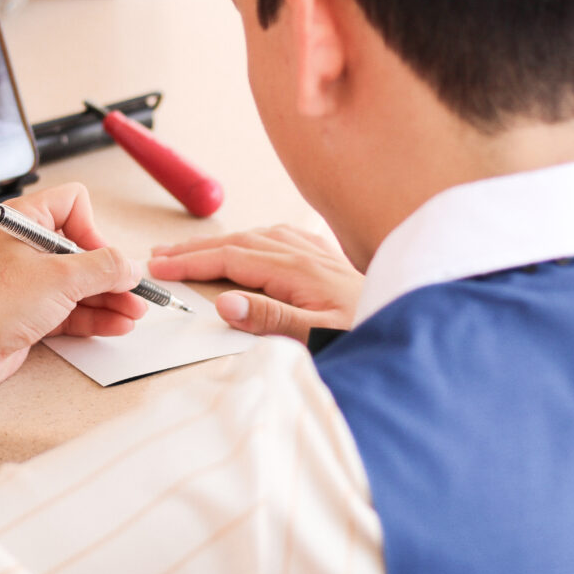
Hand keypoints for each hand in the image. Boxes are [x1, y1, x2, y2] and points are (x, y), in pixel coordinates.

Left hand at [0, 183, 146, 392]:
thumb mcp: (59, 278)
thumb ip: (103, 268)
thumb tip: (130, 266)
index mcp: (23, 221)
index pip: (72, 203)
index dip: (93, 228)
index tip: (102, 257)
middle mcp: (24, 246)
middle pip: (82, 249)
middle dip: (111, 272)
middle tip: (136, 290)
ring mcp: (26, 281)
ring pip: (79, 283)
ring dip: (109, 297)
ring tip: (135, 312)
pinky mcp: (28, 311)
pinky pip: (69, 308)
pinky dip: (94, 316)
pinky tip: (117, 325)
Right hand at [148, 225, 362, 341]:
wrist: (413, 322)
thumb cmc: (369, 333)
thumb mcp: (321, 337)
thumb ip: (273, 319)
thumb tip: (227, 303)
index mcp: (297, 271)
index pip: (230, 260)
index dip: (191, 262)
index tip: (161, 267)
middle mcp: (305, 255)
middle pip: (237, 243)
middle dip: (195, 248)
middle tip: (160, 255)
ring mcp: (317, 254)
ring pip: (256, 236)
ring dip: (220, 241)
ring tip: (191, 250)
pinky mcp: (328, 260)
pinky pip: (282, 237)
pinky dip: (254, 236)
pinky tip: (251, 241)